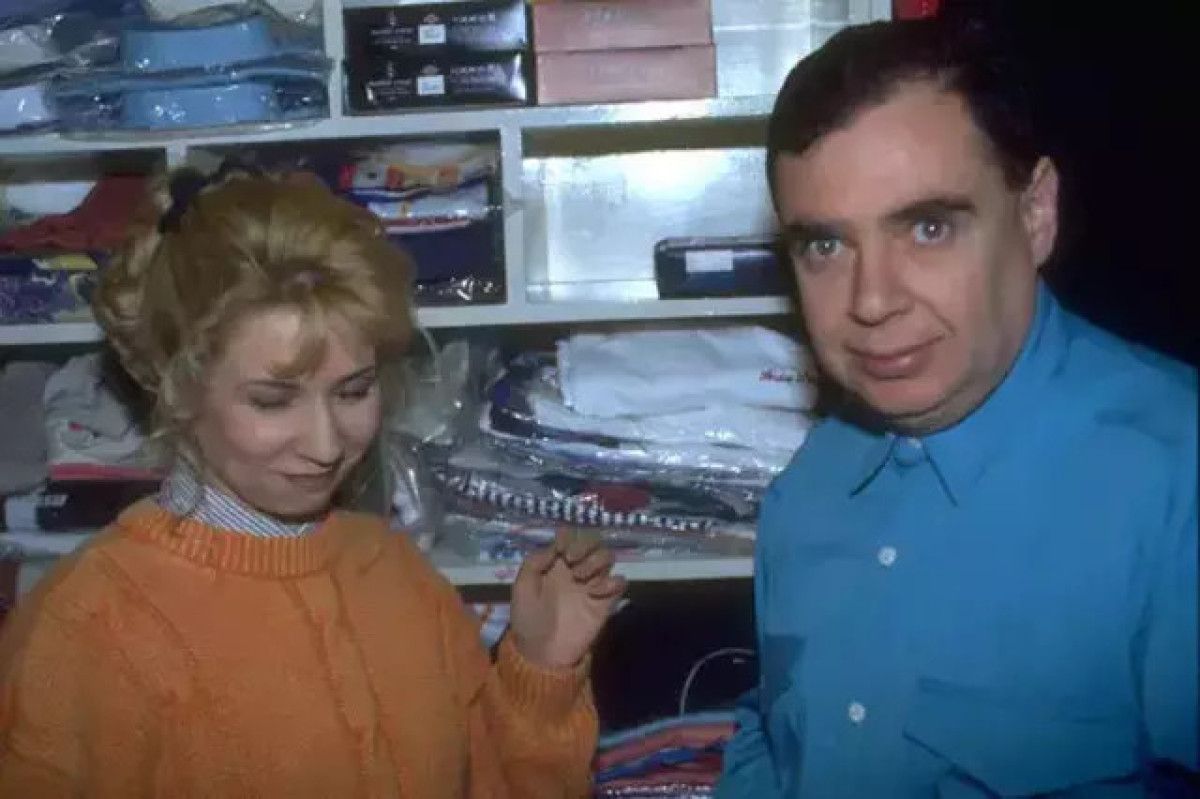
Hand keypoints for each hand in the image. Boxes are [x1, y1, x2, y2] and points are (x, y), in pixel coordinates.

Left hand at [510, 529, 626, 670]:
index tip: (560, 547)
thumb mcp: (521, 588)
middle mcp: (577, 569)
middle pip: (593, 541)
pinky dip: (612, 581)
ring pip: (608, 557)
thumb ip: (534, 562)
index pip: (570, 536)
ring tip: (580, 577)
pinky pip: (619, 582)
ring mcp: (592, 584)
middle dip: (585, 543)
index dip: (568, 536)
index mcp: (556, 563)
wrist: (542, 654)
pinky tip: (596, 592)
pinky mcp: (605, 602)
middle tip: (571, 559)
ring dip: (596, 560)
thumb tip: (554, 546)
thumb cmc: (528, 620)